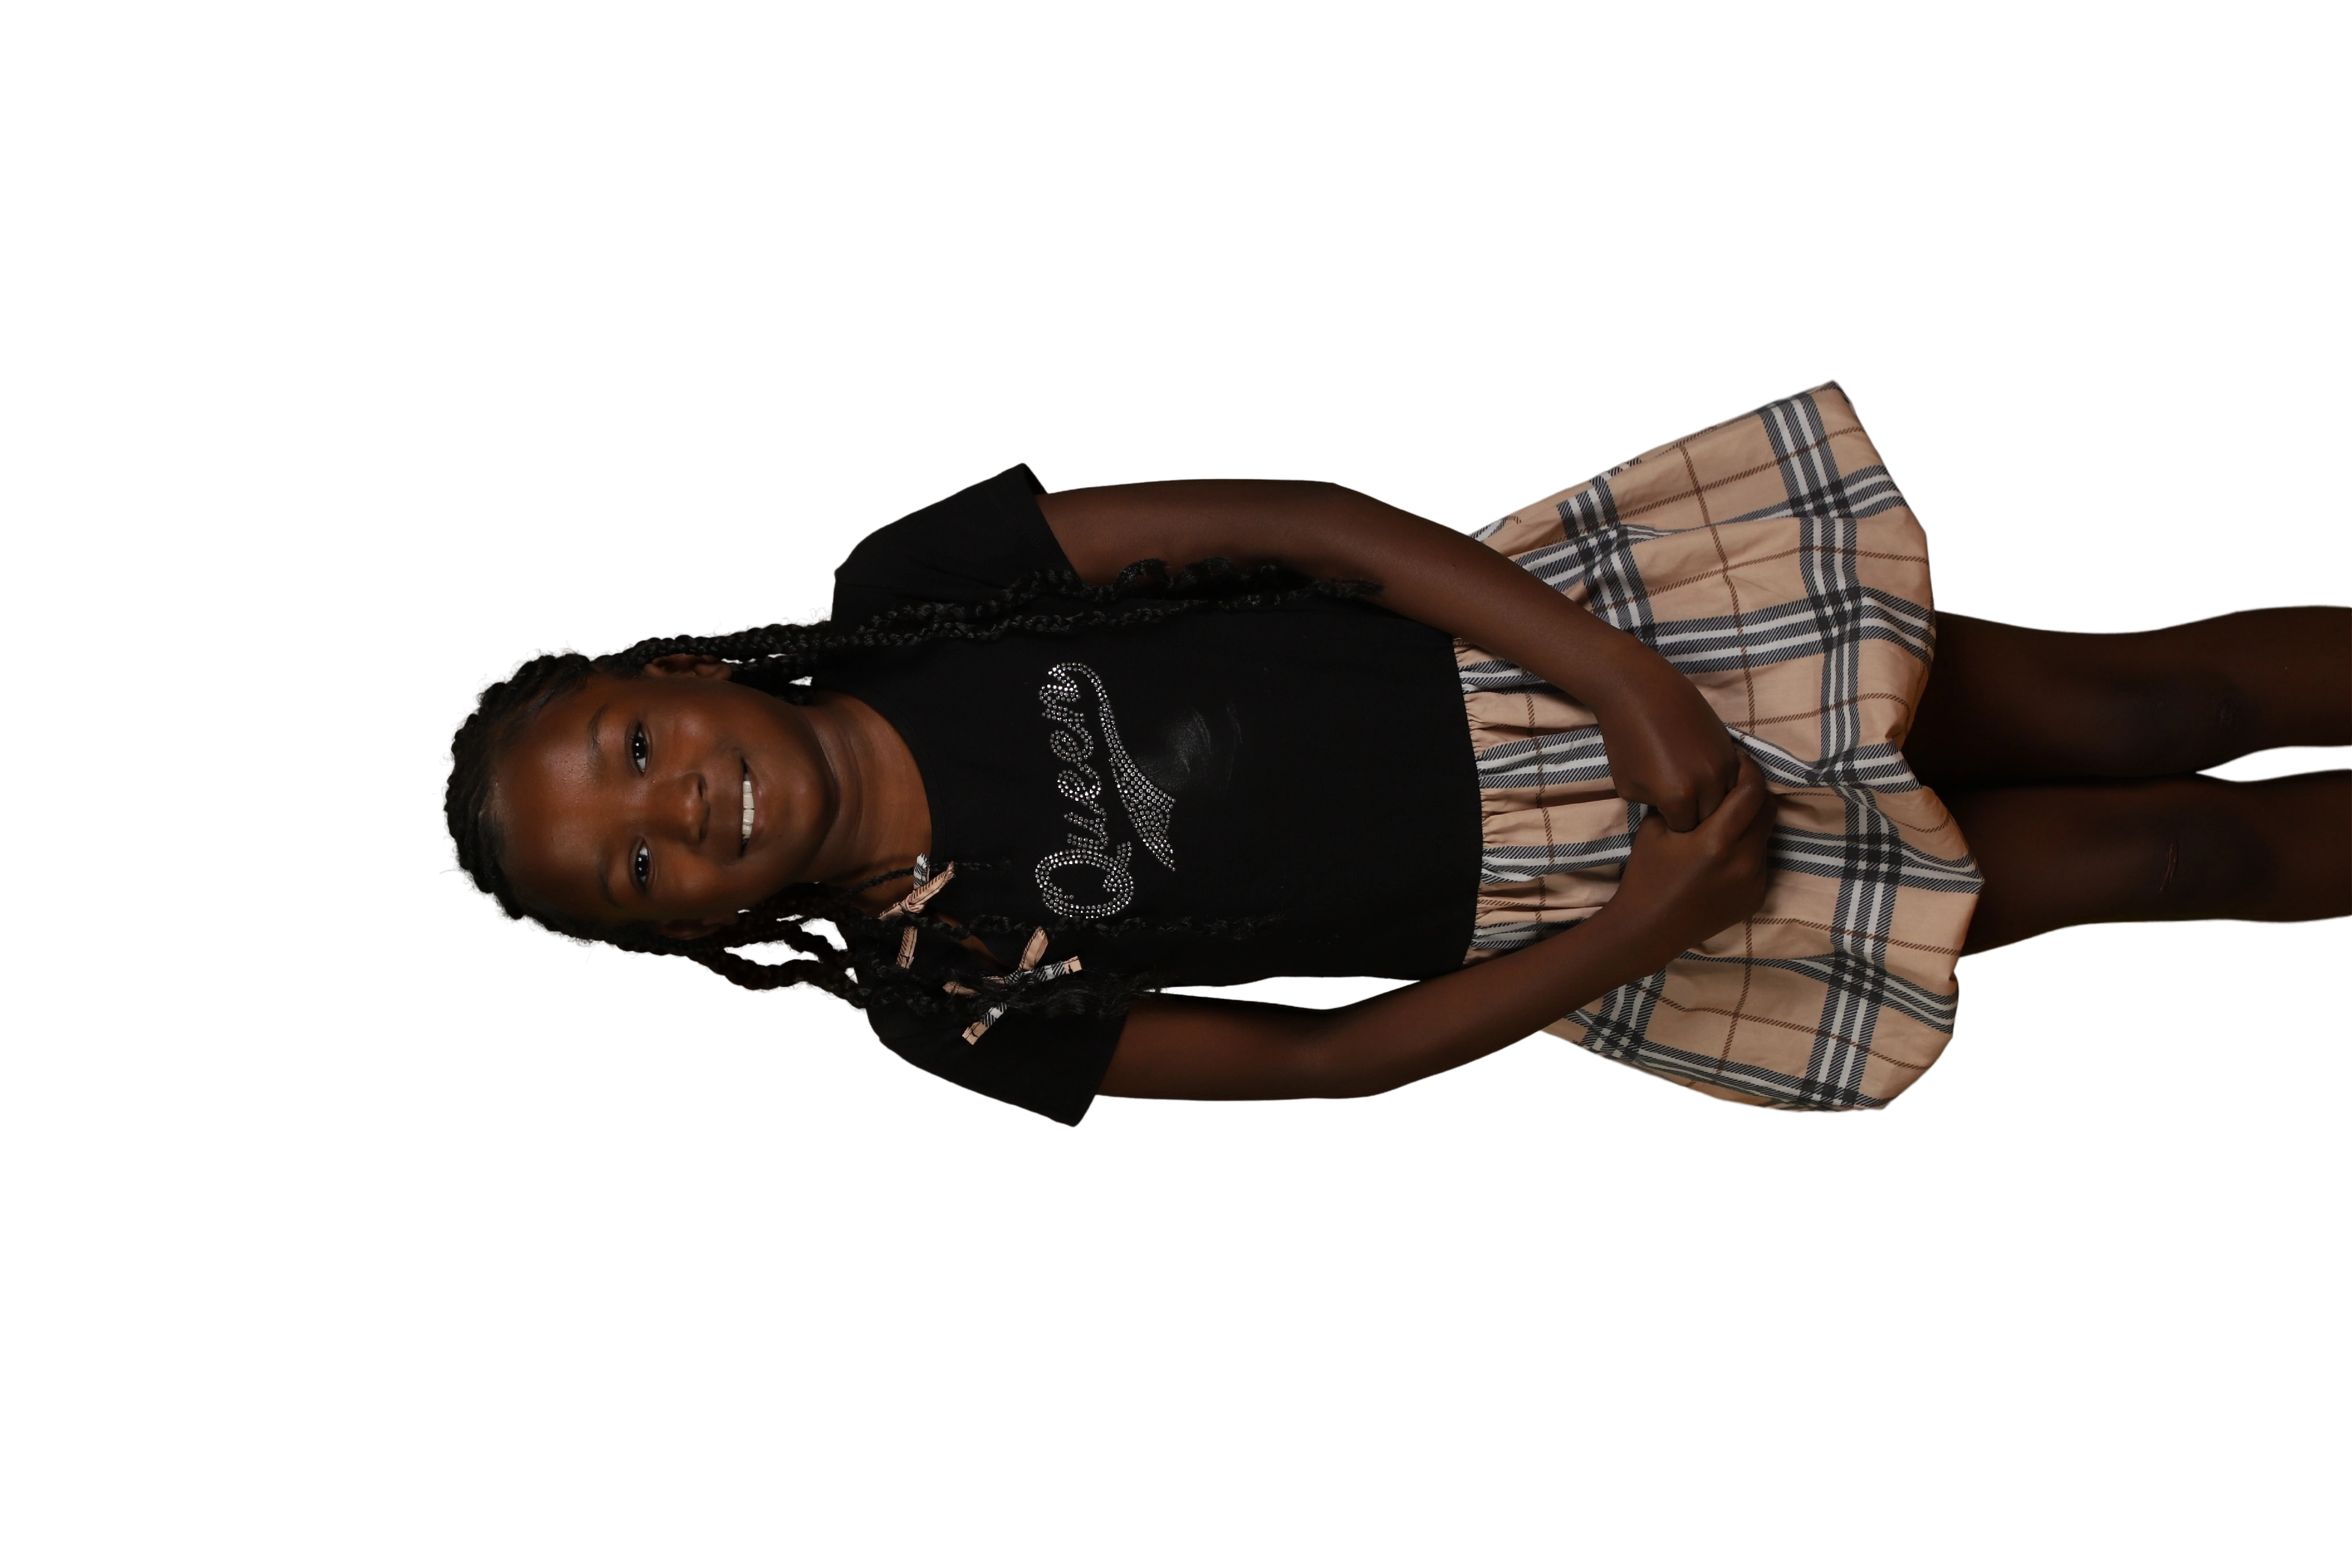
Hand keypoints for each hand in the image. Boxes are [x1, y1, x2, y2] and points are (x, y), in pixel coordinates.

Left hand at [1592, 659, 1743, 831]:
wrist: (1638, 692)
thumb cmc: (1625, 739)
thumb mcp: (1629, 787)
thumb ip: (1656, 808)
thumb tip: (1675, 815)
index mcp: (1678, 798)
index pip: (1685, 831)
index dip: (1673, 826)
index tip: (1664, 815)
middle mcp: (1707, 784)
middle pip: (1711, 819)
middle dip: (1695, 816)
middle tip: (1678, 804)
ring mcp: (1723, 765)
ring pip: (1728, 799)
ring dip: (1712, 799)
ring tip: (1692, 789)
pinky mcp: (1730, 747)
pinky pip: (1734, 778)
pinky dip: (1721, 781)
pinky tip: (1702, 772)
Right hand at [1600, 751, 1776, 963]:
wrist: (1650, 928)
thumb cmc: (1647, 876)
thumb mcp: (1655, 830)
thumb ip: (1685, 803)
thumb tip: (1703, 778)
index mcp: (1716, 841)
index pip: (1752, 792)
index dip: (1750, 770)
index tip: (1740, 760)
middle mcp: (1744, 861)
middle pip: (1768, 810)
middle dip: (1755, 792)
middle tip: (1736, 783)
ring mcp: (1754, 881)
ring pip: (1766, 835)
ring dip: (1752, 821)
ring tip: (1727, 819)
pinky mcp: (1757, 896)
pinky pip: (1761, 861)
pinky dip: (1748, 849)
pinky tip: (1724, 853)